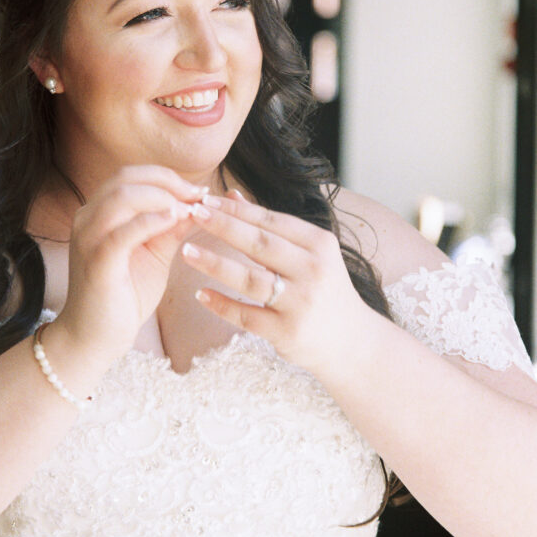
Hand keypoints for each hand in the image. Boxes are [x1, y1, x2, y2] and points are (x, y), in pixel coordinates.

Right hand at [54, 166, 203, 363]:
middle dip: (168, 182)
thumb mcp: (155, 253)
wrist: (95, 338)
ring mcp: (88, 238)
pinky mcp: (96, 261)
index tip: (201, 192)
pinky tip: (175, 221)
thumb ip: (171, 227)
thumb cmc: (124, 295)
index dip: (168, 178)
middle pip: (127, 177)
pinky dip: (151, 221)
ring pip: (123, 197)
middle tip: (199, 197)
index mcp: (99, 213)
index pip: (132, 176)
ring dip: (162, 198)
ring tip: (189, 210)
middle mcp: (88, 218)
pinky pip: (123, 232)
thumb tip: (199, 204)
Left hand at [182, 190, 374, 380]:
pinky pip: (247, 316)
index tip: (205, 199)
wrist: (351, 341)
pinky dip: (222, 304)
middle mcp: (313, 270)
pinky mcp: (288, 332)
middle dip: (224, 226)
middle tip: (193, 213)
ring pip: (250, 279)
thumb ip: (270, 226)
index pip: (271, 220)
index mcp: (319, 244)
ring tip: (186, 251)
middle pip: (259, 244)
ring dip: (215, 264)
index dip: (236, 210)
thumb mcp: (307, 253)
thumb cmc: (323, 289)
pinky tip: (201, 294)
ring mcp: (301, 303)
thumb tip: (231, 195)